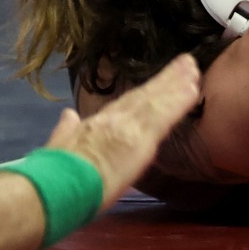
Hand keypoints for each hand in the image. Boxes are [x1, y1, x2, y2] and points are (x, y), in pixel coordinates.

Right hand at [41, 54, 200, 210]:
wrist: (55, 187)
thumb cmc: (54, 174)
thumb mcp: (58, 147)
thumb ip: (66, 130)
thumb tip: (69, 115)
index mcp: (97, 124)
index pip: (127, 103)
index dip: (147, 90)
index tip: (162, 78)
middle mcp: (114, 120)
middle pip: (145, 96)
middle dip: (167, 79)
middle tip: (188, 62)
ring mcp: (128, 128)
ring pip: (157, 101)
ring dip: (176, 83)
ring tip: (194, 69)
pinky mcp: (139, 140)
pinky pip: (163, 117)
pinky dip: (178, 102)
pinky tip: (193, 91)